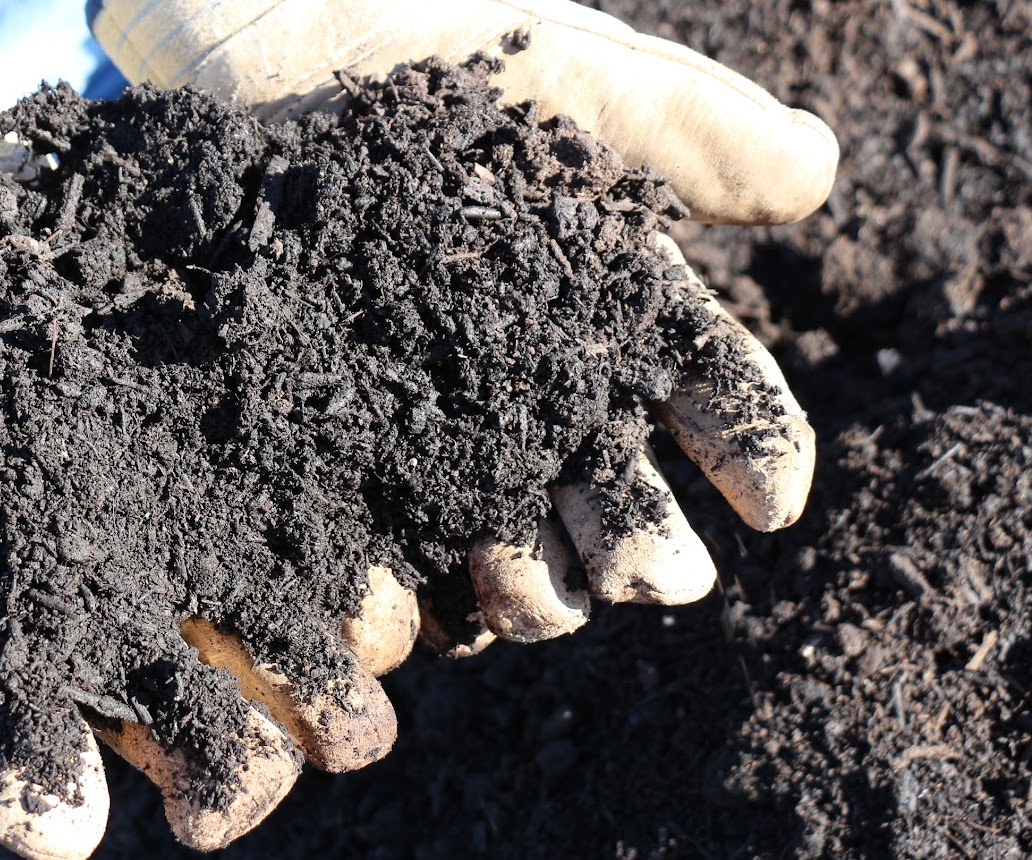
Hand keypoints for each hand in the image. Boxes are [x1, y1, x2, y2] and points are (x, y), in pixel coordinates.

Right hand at [0, 37, 419, 859]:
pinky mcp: (296, 486)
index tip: (58, 832)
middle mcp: (136, 621)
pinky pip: (352, 558)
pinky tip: (403, 605)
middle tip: (234, 787)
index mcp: (30, 638)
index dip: (38, 787)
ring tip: (346, 710)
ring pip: (293, 669)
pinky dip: (379, 592)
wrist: (12, 246)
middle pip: (194, 737)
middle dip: (225, 775)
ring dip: (326, 702)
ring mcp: (225, 560)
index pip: (28, 745)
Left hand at [91, 0, 835, 646]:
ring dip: (532, 580)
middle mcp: (528, 369)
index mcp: (601, 291)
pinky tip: (425, 613)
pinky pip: (380, 529)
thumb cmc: (403, 39)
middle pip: (605, 474)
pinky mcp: (335, 432)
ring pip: (501, 524)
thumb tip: (819, 168)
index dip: (746, 436)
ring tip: (540, 602)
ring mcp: (432, 409)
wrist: (231, 56)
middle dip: (637, 535)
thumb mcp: (551, 65)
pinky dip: (406, 580)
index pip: (697, 376)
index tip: (775, 498)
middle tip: (652, 578)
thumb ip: (680, 121)